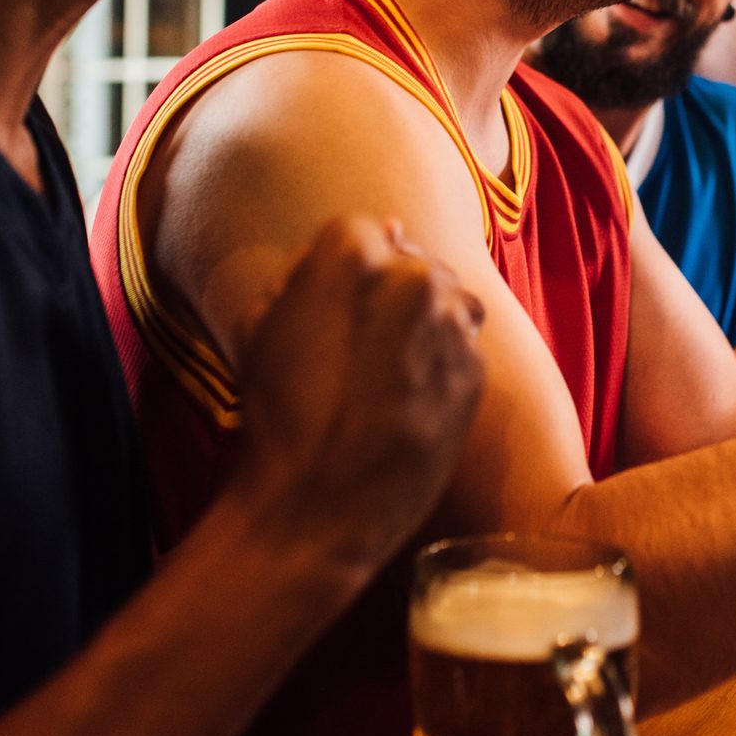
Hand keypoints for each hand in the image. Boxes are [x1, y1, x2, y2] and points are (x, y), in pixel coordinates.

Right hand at [230, 215, 484, 561]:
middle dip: (388, 290)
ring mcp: (452, 323)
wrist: (320, 505)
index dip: (339, 271)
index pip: (359, 230)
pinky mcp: (476, 370)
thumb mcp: (260, 325)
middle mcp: (414, 276)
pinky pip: (460, 345)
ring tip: (381, 371)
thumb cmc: (278, 414)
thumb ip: (305, 270)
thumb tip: (361, 242)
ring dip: (420, 321)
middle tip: (354, 345)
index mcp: (353, 252)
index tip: (326, 308)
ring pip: (443, 299)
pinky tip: (404, 397)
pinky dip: (439, 361)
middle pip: (410, 261)